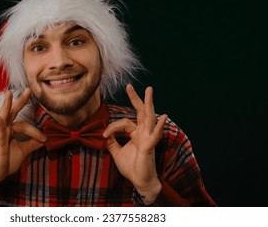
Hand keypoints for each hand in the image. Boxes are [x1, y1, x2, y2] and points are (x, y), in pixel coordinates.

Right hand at [0, 88, 45, 202]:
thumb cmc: (5, 162)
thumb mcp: (22, 152)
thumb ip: (32, 144)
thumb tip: (45, 139)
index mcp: (8, 130)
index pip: (24, 125)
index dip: (35, 131)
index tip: (44, 139)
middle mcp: (3, 130)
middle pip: (12, 112)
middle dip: (19, 101)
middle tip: (28, 90)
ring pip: (4, 118)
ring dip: (7, 105)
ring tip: (9, 94)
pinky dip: (0, 125)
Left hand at [103, 84, 166, 202]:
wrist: (139, 182)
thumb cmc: (132, 167)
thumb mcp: (117, 153)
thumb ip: (112, 142)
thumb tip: (105, 133)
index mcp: (136, 133)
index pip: (124, 122)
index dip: (112, 127)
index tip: (103, 136)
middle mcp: (143, 133)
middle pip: (140, 112)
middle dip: (135, 98)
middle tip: (129, 86)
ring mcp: (148, 138)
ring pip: (148, 117)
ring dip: (149, 103)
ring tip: (149, 90)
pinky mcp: (150, 147)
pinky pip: (155, 135)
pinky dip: (159, 126)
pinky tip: (164, 116)